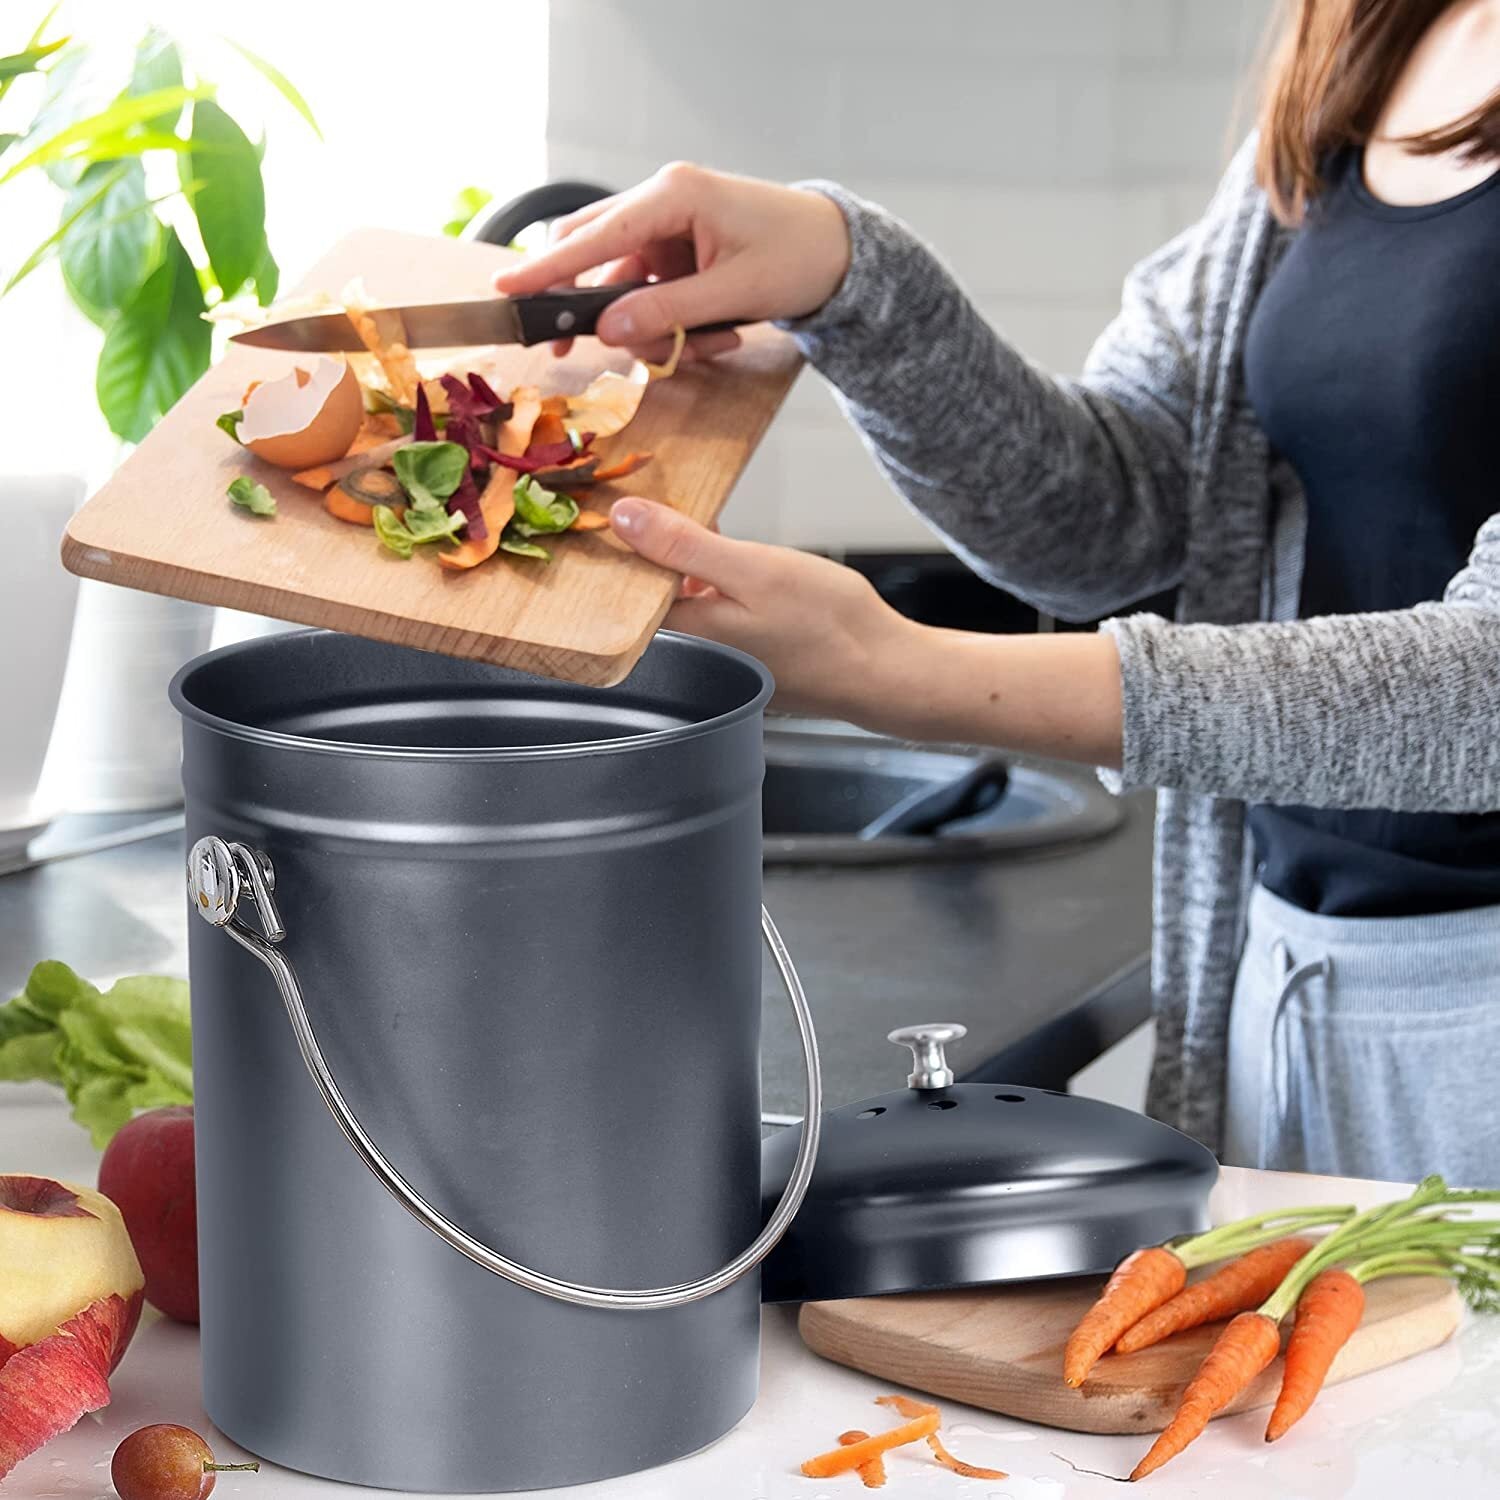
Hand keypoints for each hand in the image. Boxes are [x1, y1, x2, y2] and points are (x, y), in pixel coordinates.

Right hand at [493, 162, 851, 365]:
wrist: (841, 253)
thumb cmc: (798, 258)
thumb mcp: (734, 294)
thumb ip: (668, 313)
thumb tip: (608, 330)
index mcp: (674, 195)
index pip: (594, 235)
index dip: (548, 269)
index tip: (507, 290)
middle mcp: (663, 202)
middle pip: (594, 254)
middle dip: (591, 310)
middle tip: (564, 352)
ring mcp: (670, 228)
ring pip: (623, 286)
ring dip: (651, 328)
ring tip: (710, 345)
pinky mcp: (679, 252)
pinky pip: (651, 295)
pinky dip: (672, 325)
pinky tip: (716, 337)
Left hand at [609, 498, 914, 722]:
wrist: (885, 672)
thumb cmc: (828, 625)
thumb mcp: (752, 568)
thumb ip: (684, 546)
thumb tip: (623, 518)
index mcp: (688, 632)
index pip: (629, 586)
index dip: (625, 542)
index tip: (627, 503)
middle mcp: (698, 651)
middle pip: (658, 592)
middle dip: (659, 548)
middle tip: (667, 499)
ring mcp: (725, 656)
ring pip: (690, 599)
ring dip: (692, 563)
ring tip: (704, 523)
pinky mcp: (749, 655)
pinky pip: (717, 610)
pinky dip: (719, 583)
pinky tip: (737, 559)